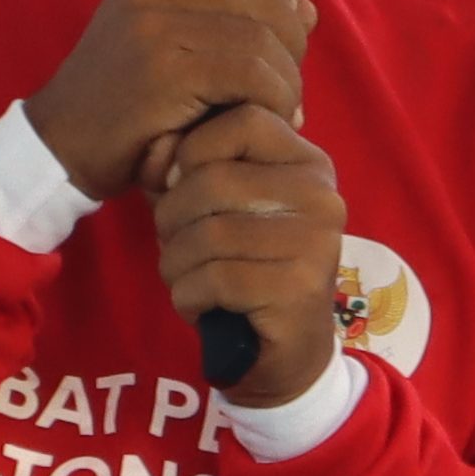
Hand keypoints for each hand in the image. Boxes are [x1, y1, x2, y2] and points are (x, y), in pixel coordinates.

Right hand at [24, 0, 312, 199]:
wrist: (62, 143)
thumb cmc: (128, 96)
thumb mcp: (176, 41)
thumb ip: (237, 17)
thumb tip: (309, 9)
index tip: (284, 14)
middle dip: (293, 37)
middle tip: (286, 79)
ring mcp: (156, 20)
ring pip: (265, 34)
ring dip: (288, 78)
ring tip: (282, 106)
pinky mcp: (166, 68)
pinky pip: (252, 73)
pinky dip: (275, 100)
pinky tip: (268, 119)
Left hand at [147, 100, 344, 405]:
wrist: (285, 355)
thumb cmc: (244, 270)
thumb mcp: (219, 208)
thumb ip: (188, 169)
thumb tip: (154, 147)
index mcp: (307, 163)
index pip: (243, 120)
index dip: (193, 149)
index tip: (178, 185)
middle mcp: (321, 195)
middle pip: (215, 178)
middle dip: (172, 217)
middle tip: (172, 245)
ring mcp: (316, 242)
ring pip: (209, 233)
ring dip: (176, 262)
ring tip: (184, 278)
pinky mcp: (300, 288)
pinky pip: (216, 278)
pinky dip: (188, 295)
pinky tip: (198, 305)